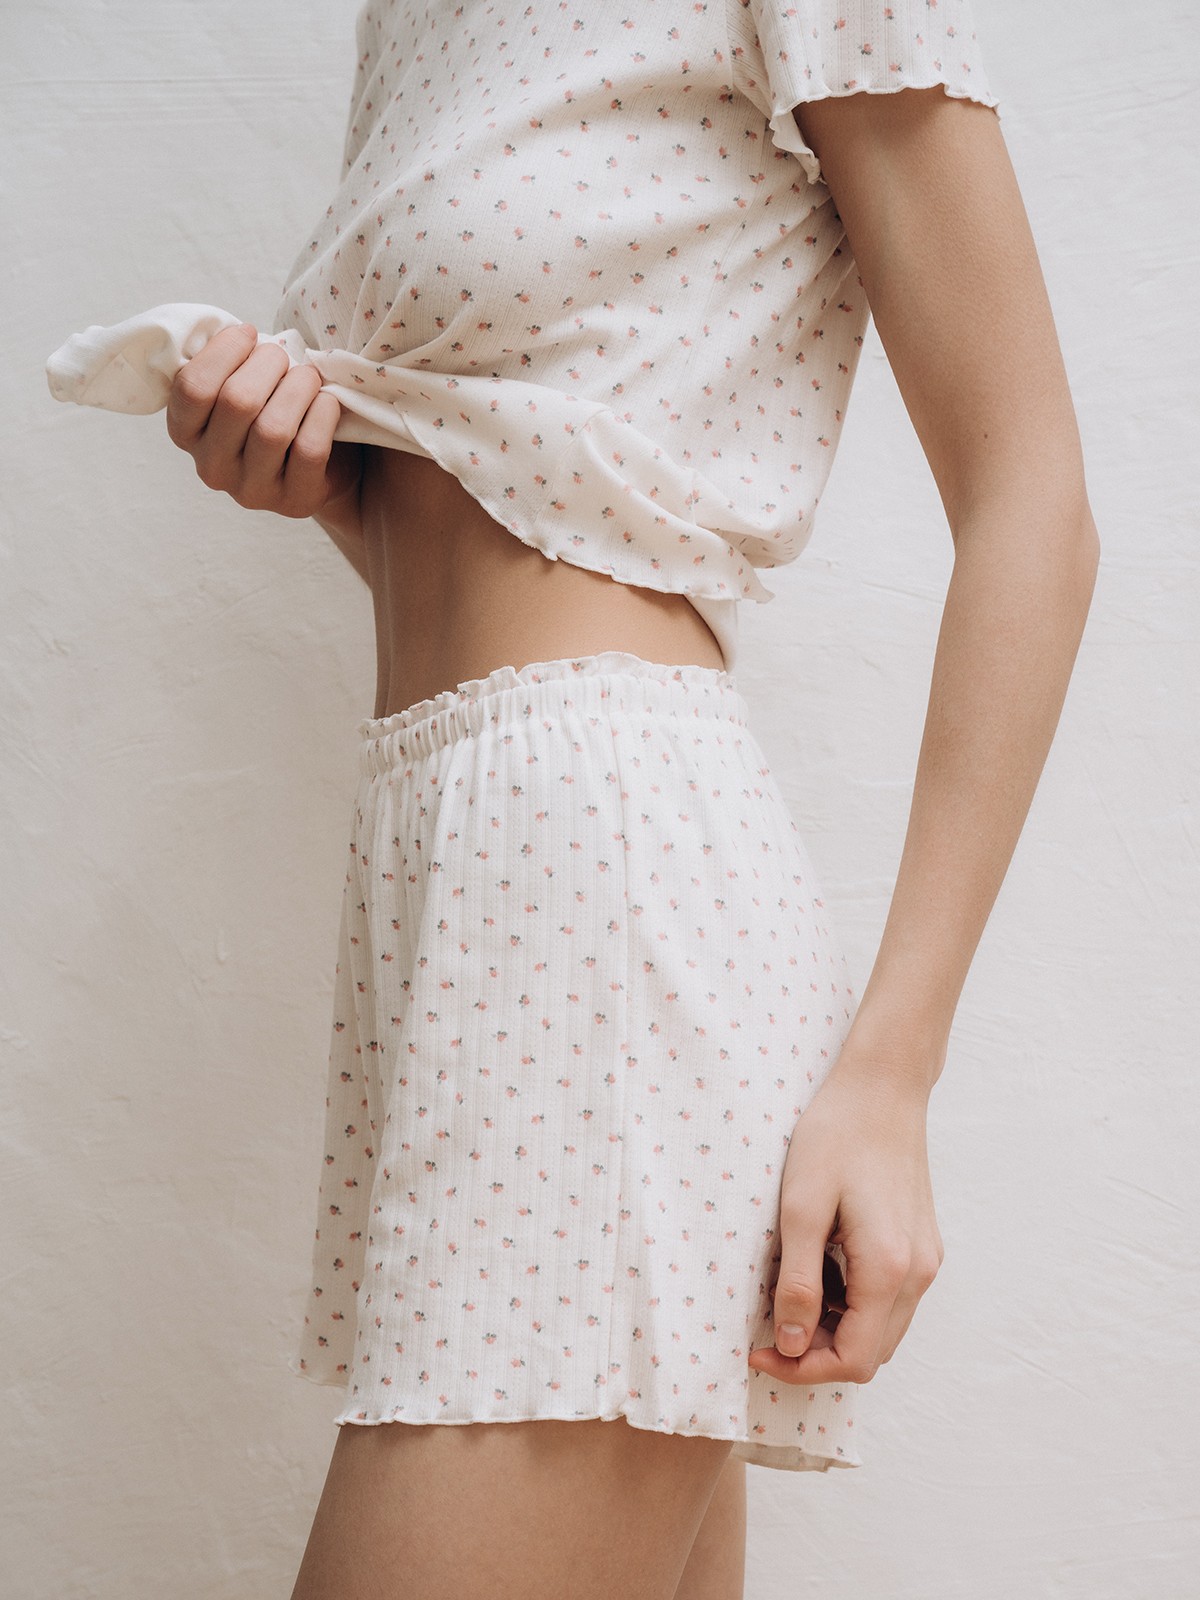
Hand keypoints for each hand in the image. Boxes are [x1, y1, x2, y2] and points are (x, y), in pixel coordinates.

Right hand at [165, 323, 362, 525]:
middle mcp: (212, 467)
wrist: (321, 466)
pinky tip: (327, 403)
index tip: (249, 334)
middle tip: (283, 357)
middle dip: (267, 365)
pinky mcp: (294, 500)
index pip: (192, 388)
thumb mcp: (238, 385)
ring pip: (273, 428)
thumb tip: (242, 333)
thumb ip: (227, 363)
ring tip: (307, 377)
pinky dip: (323, 415)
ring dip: (298, 387)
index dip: (224, 351)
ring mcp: (252, 489)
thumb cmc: (272, 409)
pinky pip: (309, 449)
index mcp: (186, 432)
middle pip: (236, 402)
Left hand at [747, 1051, 943, 1385]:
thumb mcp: (801, 1209)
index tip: (760, 1351)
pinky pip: (891, 1300)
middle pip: (872, 1354)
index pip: (854, 1360)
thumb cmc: (836, 1137)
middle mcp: (919, 1274)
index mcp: (889, 1269)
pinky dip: (852, 1305)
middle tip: (770, 1329)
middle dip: (817, 1355)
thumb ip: (798, 1283)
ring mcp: (926, 1260)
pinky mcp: (922, 1245)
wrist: (882, 1088)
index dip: (803, 1368)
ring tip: (790, 1295)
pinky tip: (820, 1270)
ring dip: (834, 1331)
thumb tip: (792, 1345)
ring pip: (883, 1330)